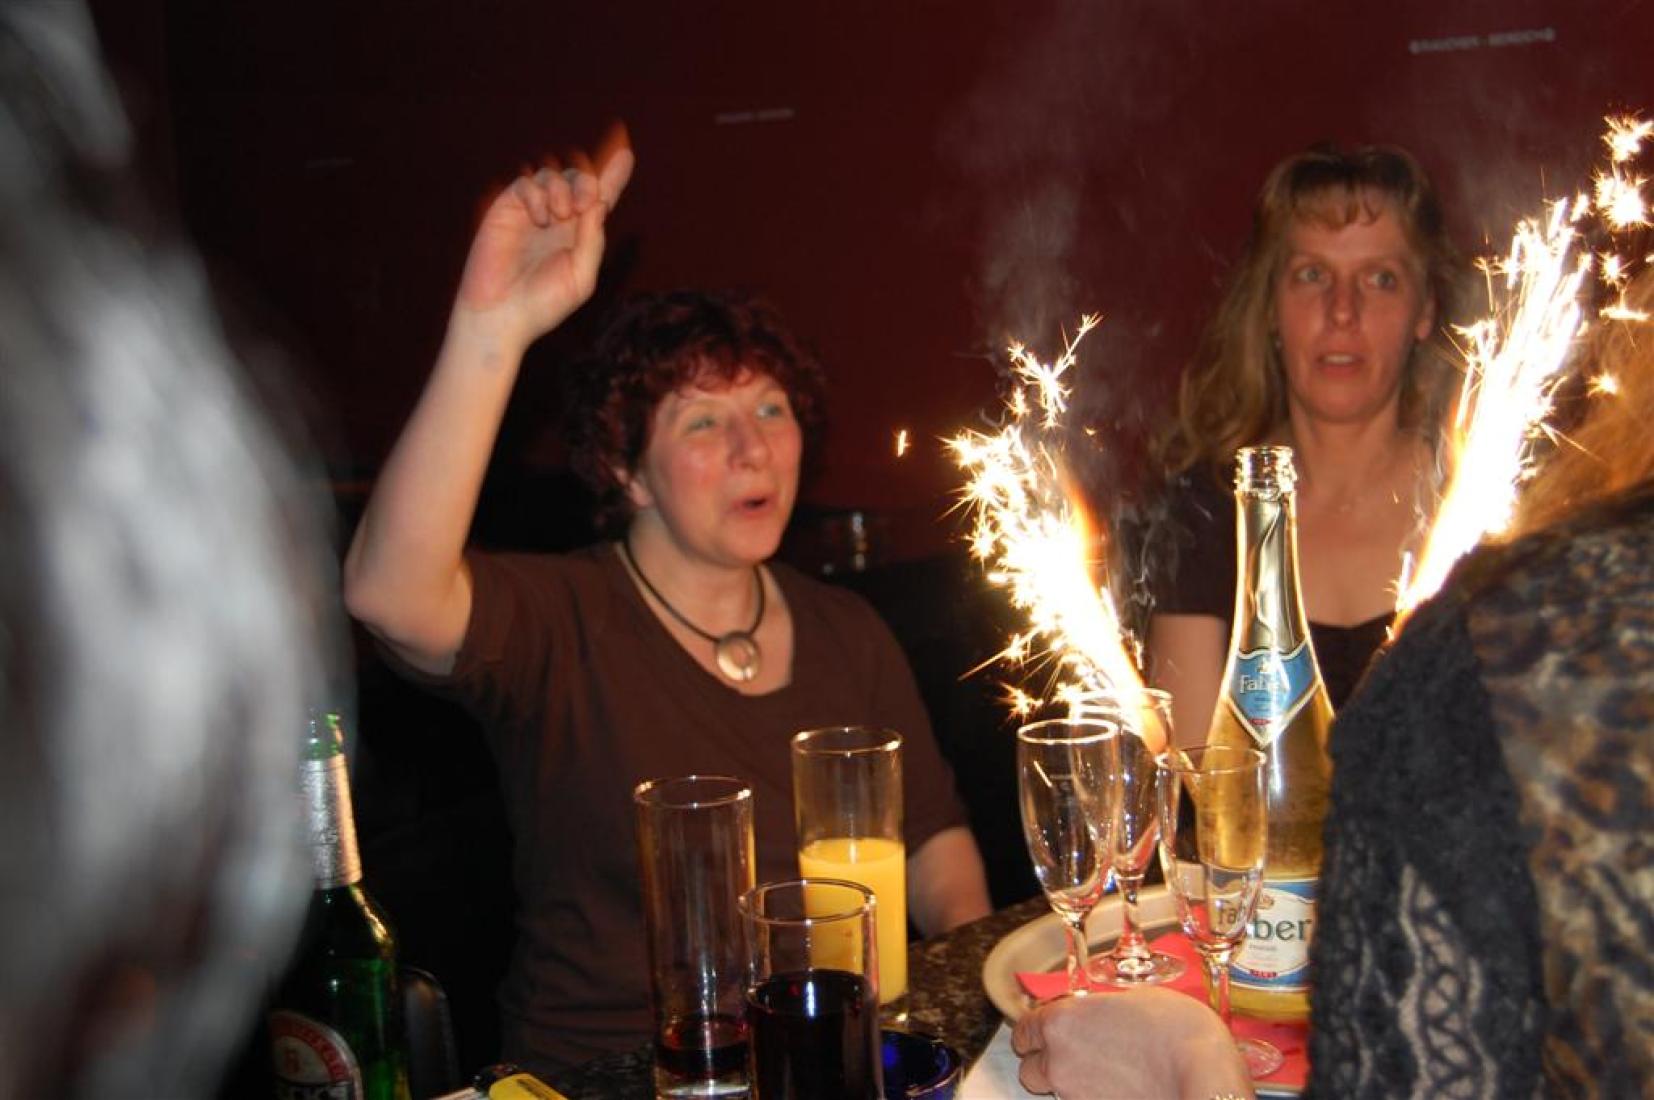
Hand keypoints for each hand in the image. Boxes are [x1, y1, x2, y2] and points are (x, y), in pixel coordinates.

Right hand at [452, 124, 634, 351]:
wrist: (500, 315)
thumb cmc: (543, 304)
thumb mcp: (581, 277)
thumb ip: (593, 241)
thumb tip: (599, 204)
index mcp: (580, 235)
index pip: (601, 199)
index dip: (614, 175)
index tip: (626, 152)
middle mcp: (558, 220)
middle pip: (580, 180)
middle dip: (587, 182)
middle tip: (583, 205)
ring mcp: (532, 213)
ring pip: (553, 176)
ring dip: (562, 189)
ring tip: (558, 216)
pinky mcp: (506, 210)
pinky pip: (526, 183)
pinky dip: (536, 193)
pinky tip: (539, 217)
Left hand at [1011, 988, 1252, 1098]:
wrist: (1205, 1078)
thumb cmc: (1179, 1032)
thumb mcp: (1138, 999)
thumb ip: (1104, 1009)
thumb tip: (1102, 1017)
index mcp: (1062, 1022)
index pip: (1024, 1030)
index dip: (1036, 1032)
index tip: (1046, 1034)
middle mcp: (1058, 1062)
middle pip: (1031, 1069)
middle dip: (1048, 1064)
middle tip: (1077, 1057)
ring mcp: (1074, 1097)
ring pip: (1057, 1093)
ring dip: (1072, 1085)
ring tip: (1108, 1077)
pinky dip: (1095, 1099)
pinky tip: (1123, 1091)